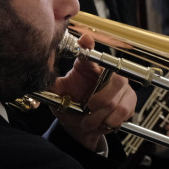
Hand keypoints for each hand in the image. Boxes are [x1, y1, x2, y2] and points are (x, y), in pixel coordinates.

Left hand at [49, 33, 136, 150]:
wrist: (81, 129)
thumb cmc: (71, 108)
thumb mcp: (57, 96)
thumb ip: (50, 85)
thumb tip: (39, 76)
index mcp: (87, 67)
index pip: (88, 51)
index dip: (88, 45)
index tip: (85, 40)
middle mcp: (107, 73)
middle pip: (114, 79)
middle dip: (100, 99)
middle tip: (88, 108)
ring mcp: (121, 86)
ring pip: (116, 100)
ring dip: (100, 116)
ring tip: (88, 121)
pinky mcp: (130, 100)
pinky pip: (123, 110)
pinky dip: (109, 121)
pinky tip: (102, 123)